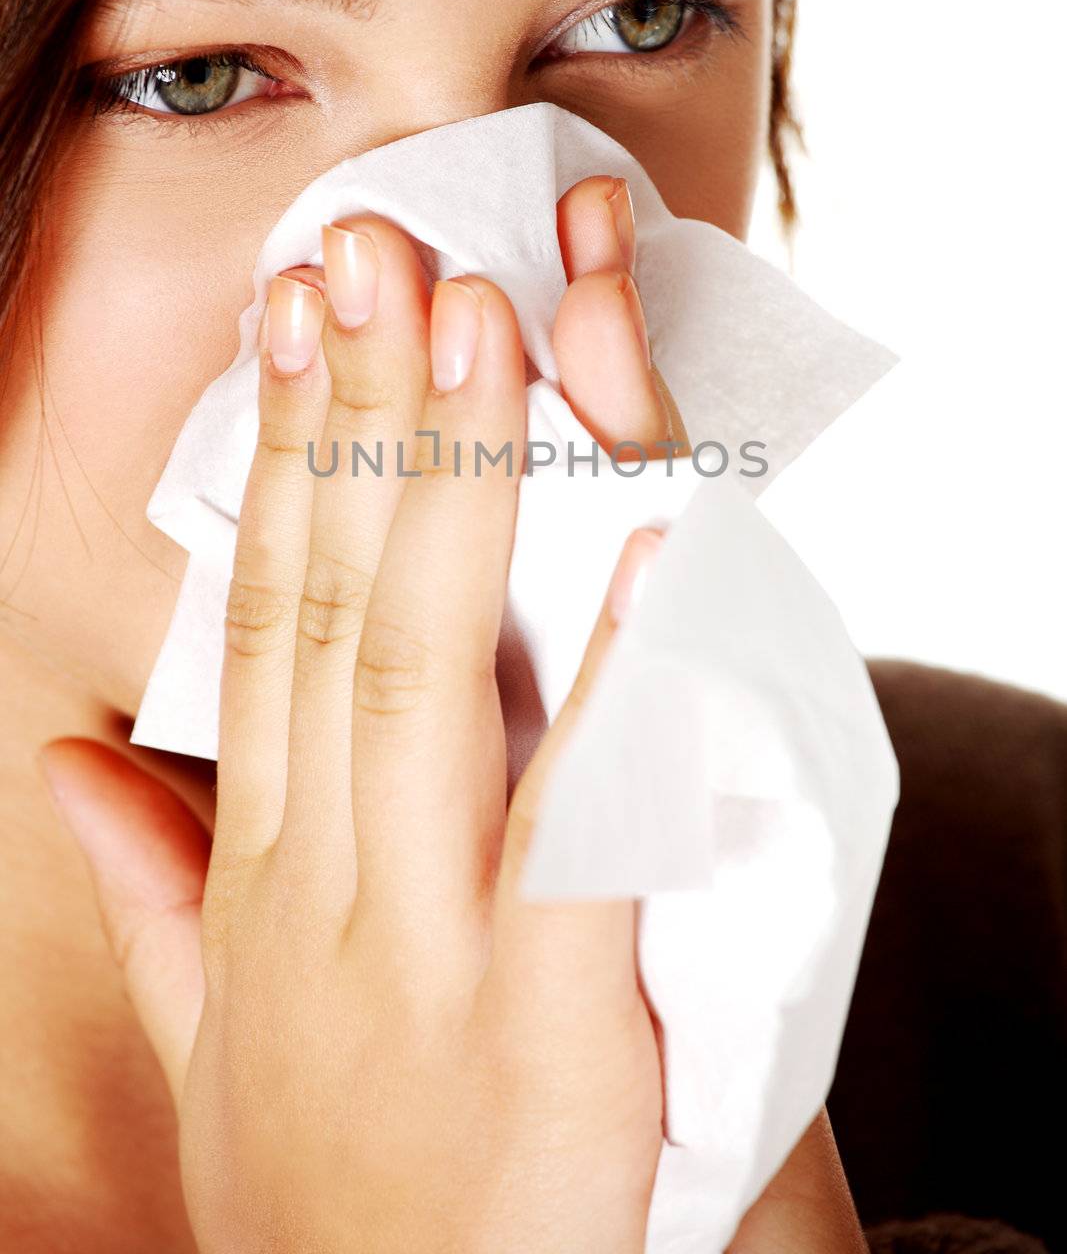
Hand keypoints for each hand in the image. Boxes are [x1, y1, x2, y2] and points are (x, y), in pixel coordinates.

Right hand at [41, 177, 667, 1252]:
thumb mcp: (209, 1043)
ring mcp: (431, 951)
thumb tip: (79, 753)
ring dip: (453, 491)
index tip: (301, 317)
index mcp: (260, 877)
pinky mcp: (550, 1023)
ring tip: (476, 325)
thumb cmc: (337, 1196)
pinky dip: (617, 682)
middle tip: (378, 247)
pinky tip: (652, 550)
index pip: (266, 621)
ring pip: (426, 680)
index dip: (285, 459)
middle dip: (360, 417)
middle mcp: (329, 888)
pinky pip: (586, 827)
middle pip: (339, 611)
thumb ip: (151, 890)